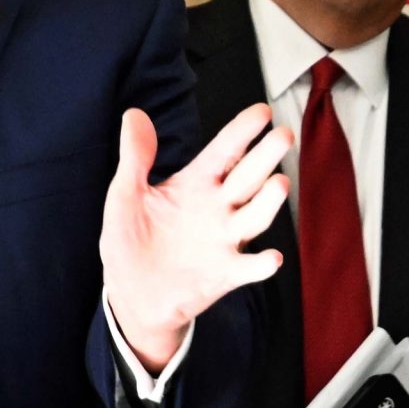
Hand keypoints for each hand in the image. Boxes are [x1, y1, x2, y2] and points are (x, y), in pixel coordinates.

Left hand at [101, 102, 290, 370]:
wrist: (131, 295)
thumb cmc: (130, 240)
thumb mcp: (125, 194)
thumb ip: (135, 157)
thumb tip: (134, 114)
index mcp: (194, 184)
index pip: (224, 151)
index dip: (242, 131)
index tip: (262, 112)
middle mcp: (217, 209)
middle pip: (247, 177)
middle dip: (266, 156)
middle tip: (283, 135)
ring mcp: (224, 241)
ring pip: (255, 217)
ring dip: (268, 202)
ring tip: (279, 183)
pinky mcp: (224, 275)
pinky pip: (248, 268)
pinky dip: (261, 264)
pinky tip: (270, 258)